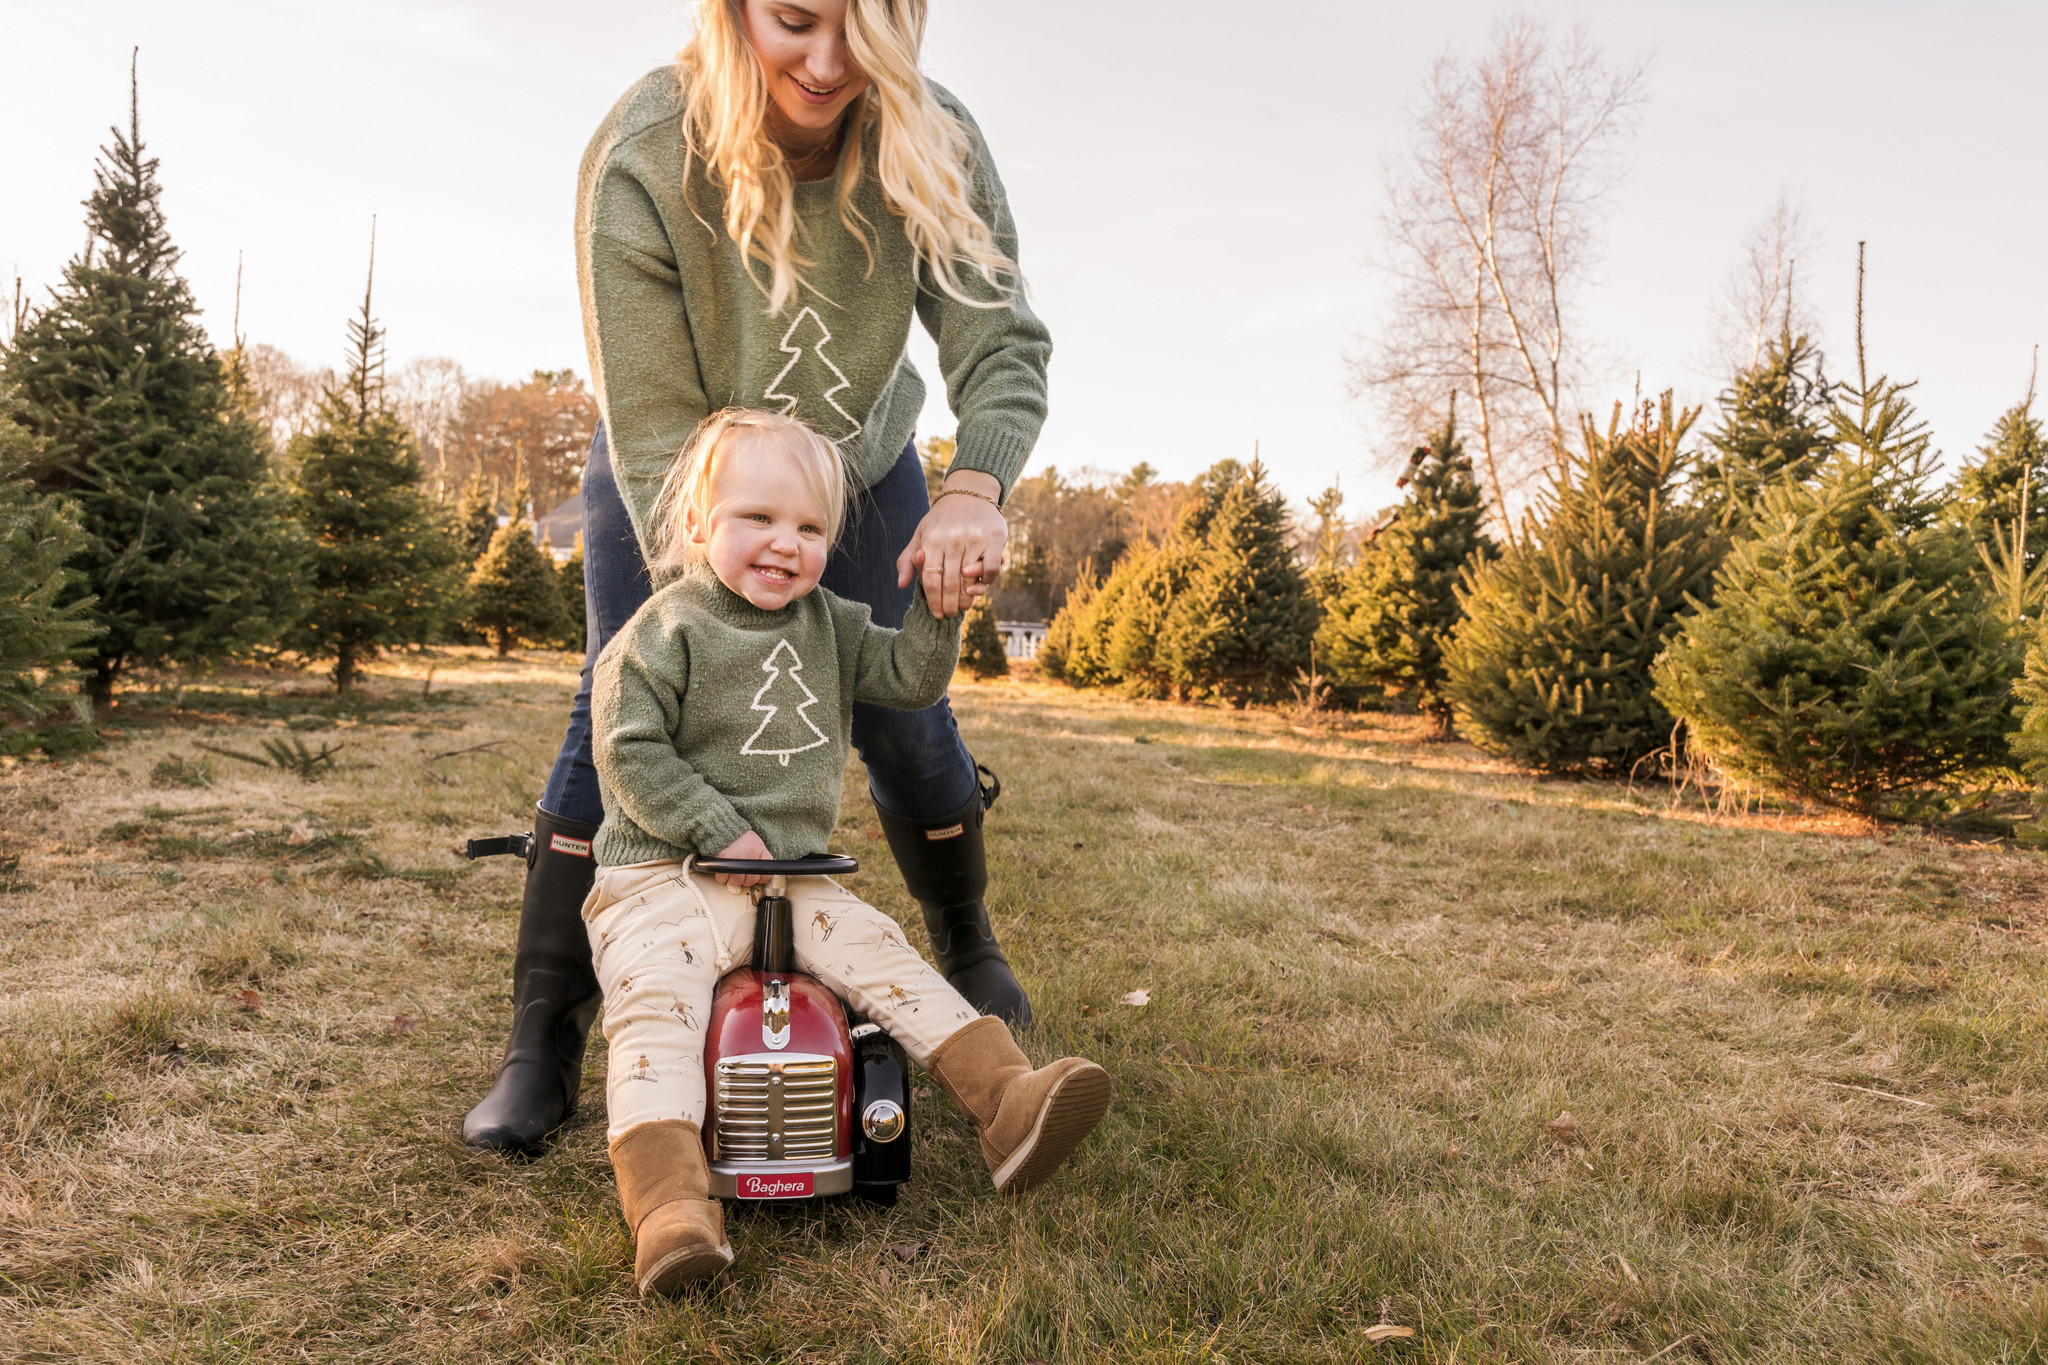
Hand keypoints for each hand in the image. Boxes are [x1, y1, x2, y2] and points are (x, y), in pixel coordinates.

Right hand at [711, 830, 771, 885]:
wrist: (723, 826)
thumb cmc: (739, 836)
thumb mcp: (755, 843)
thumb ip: (760, 856)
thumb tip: (761, 874)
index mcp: (760, 850)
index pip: (766, 873)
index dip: (760, 878)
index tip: (755, 877)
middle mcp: (751, 855)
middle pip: (751, 880)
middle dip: (745, 880)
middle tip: (740, 874)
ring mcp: (738, 858)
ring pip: (737, 881)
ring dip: (732, 879)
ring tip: (730, 871)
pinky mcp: (724, 860)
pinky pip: (723, 878)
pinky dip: (721, 877)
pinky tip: (722, 870)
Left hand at [895, 468, 1005, 618]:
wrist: (969, 494)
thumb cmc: (941, 520)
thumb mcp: (920, 534)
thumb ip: (908, 559)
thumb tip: (901, 585)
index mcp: (932, 541)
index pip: (931, 579)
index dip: (933, 600)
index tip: (936, 614)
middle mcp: (953, 540)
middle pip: (950, 583)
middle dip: (949, 604)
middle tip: (949, 615)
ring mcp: (975, 539)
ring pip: (970, 579)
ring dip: (967, 598)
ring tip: (963, 607)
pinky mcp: (994, 539)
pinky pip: (991, 570)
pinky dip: (986, 582)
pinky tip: (979, 588)